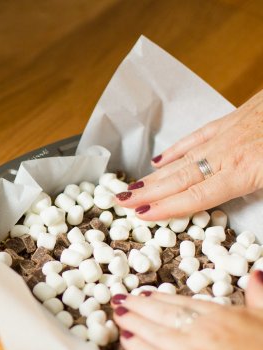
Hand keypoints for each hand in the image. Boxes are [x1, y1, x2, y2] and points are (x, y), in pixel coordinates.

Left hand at [110, 270, 262, 349]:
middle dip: (138, 305)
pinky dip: (135, 345)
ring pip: (152, 331)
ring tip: (117, 312)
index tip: (146, 293)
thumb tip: (258, 274)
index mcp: (223, 317)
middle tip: (120, 298)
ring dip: (132, 320)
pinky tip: (124, 337)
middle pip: (162, 313)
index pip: (184, 304)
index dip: (161, 299)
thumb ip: (260, 297)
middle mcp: (202, 330)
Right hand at [114, 89, 262, 220]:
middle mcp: (229, 154)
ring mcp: (229, 134)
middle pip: (180, 178)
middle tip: (118, 202)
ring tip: (129, 187)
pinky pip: (198, 136)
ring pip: (183, 160)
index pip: (196, 196)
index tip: (141, 215)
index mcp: (247, 171)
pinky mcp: (235, 119)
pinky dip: (176, 149)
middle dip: (147, 192)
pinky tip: (160, 160)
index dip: (166, 208)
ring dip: (153, 176)